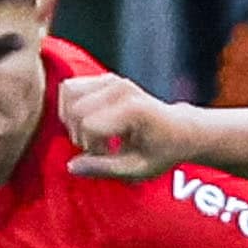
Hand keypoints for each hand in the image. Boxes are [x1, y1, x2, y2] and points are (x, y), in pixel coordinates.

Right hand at [61, 72, 195, 179]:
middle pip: (74, 110)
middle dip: (79, 134)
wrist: (180, 129)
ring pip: (67, 93)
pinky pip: (70, 87)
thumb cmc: (162, 151)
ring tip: (92, 134)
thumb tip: (71, 166)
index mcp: (133, 110)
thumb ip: (103, 169)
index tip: (108, 156)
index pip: (87, 126)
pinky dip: (71, 106)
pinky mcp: (105, 78)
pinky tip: (88, 122)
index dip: (91, 148)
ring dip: (71, 118)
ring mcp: (112, 79)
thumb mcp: (137, 169)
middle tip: (100, 148)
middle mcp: (121, 88)